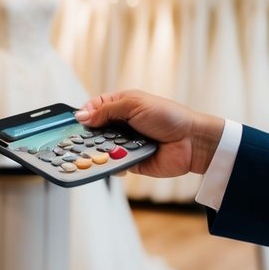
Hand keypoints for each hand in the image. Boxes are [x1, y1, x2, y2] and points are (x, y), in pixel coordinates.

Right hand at [75, 90, 224, 177]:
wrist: (191, 141)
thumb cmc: (168, 116)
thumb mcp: (134, 105)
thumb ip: (106, 110)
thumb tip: (81, 116)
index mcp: (121, 106)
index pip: (94, 108)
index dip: (84, 114)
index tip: (77, 122)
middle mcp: (121, 125)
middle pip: (94, 131)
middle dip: (88, 135)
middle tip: (80, 140)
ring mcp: (125, 144)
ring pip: (101, 149)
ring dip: (99, 151)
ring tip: (97, 152)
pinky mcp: (131, 162)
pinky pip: (113, 165)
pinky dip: (111, 165)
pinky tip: (113, 162)